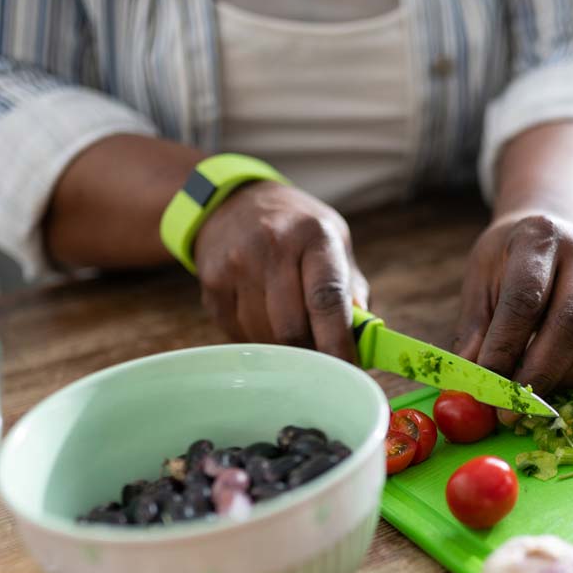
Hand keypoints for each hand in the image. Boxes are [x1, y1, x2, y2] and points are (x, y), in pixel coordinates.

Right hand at [194, 182, 368, 361]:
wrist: (232, 202)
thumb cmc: (296, 229)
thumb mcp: (333, 241)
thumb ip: (350, 289)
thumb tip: (361, 339)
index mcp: (313, 235)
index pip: (326, 299)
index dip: (337, 343)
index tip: (348, 371)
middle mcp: (272, 246)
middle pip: (291, 328)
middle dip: (310, 354)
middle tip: (322, 360)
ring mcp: (236, 264)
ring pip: (263, 337)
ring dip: (282, 350)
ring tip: (292, 332)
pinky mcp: (211, 283)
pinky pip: (237, 333)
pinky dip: (256, 339)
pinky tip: (263, 320)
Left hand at [453, 212, 572, 397]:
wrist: (547, 234)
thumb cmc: (506, 262)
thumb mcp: (479, 281)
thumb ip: (475, 328)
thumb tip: (472, 378)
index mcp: (540, 237)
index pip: (525, 299)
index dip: (505, 347)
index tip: (486, 383)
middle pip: (572, 321)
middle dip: (540, 372)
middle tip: (512, 406)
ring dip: (569, 376)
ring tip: (536, 395)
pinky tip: (564, 380)